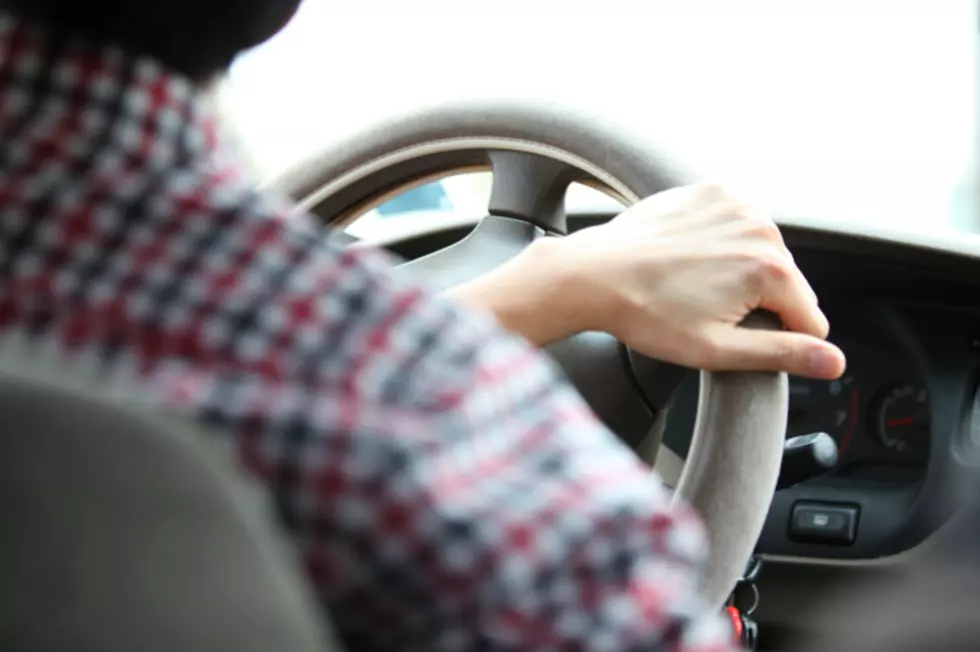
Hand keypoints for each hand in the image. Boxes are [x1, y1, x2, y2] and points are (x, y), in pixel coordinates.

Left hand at [527, 183, 844, 378]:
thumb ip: (781, 353)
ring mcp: (736, 203)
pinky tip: (690, 258)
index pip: (810, 319)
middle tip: (705, 310)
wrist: (594, 274)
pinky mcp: (712, 190)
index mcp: (770, 268)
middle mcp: (761, 227)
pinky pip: (737, 225)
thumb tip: (834, 362)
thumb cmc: (646, 314)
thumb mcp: (716, 350)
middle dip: (760, 302)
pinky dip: (723, 242)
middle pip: (788, 283)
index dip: (778, 338)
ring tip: (694, 284)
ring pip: (764, 253)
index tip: (735, 335)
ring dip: (742, 271)